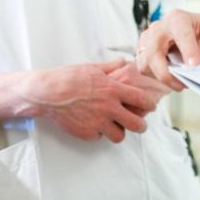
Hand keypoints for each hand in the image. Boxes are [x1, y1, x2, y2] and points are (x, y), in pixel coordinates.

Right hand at [22, 59, 157, 142]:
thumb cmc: (68, 78)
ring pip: (119, 136)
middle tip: (140, 124)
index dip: (150, 104)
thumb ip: (111, 67)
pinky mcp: (86, 133)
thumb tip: (123, 61)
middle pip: (136, 124)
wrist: (47, 94)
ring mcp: (98, 122)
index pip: (142, 100)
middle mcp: (109, 108)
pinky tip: (95, 125)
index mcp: (113, 90)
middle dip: (141, 126)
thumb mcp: (93, 68)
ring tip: (116, 127)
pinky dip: (99, 133)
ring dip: (119, 132)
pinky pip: (99, 137)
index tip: (151, 106)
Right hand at [136, 10, 199, 90]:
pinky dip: (157, 78)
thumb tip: (195, 63)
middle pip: (153, 52)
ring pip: (145, 64)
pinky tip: (173, 78)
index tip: (195, 65)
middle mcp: (159, 27)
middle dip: (166, 73)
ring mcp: (147, 40)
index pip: (181, 34)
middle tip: (183, 85)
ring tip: (180, 83)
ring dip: (162, 77)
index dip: (188, 51)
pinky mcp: (143, 52)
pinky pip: (144, 69)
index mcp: (178, 18)